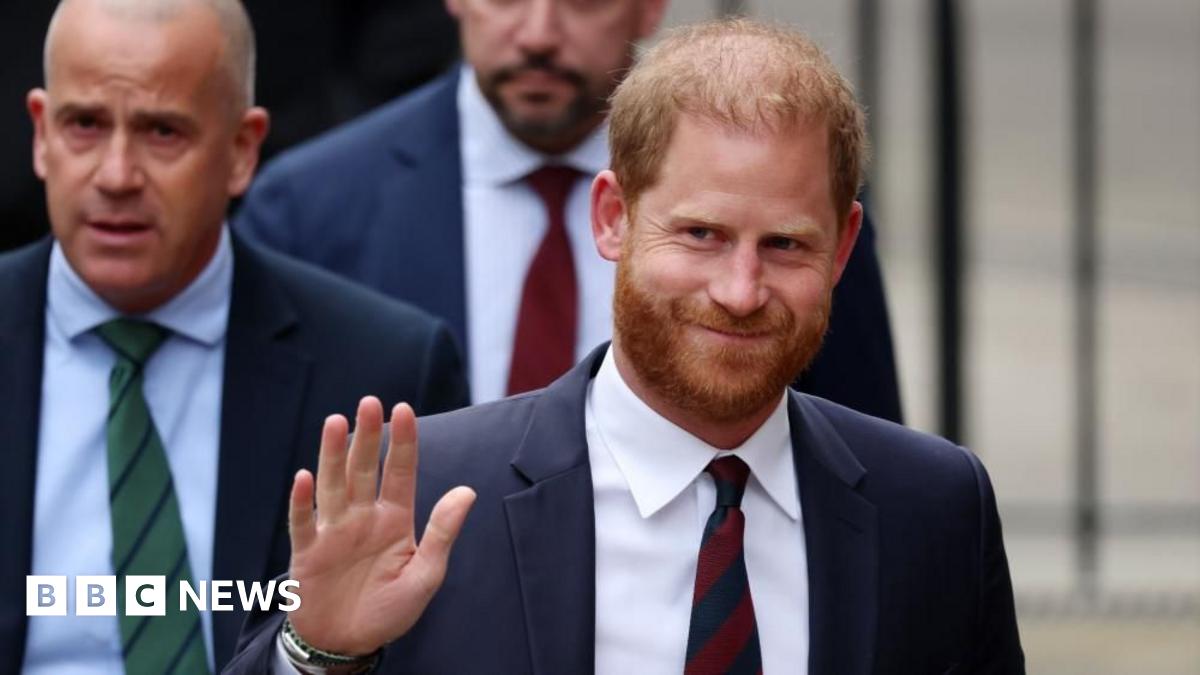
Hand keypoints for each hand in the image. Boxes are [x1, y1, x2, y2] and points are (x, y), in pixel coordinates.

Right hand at [285, 397, 475, 654]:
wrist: (348, 644)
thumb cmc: (389, 610)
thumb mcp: (425, 575)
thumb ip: (442, 532)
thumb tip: (467, 491)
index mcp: (394, 519)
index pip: (399, 472)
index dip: (402, 442)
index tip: (404, 409)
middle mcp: (363, 517)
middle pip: (363, 469)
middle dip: (367, 436)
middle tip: (368, 402)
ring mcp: (334, 532)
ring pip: (333, 485)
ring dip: (333, 455)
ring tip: (335, 422)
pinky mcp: (308, 552)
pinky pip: (304, 522)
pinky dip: (302, 501)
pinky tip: (304, 477)